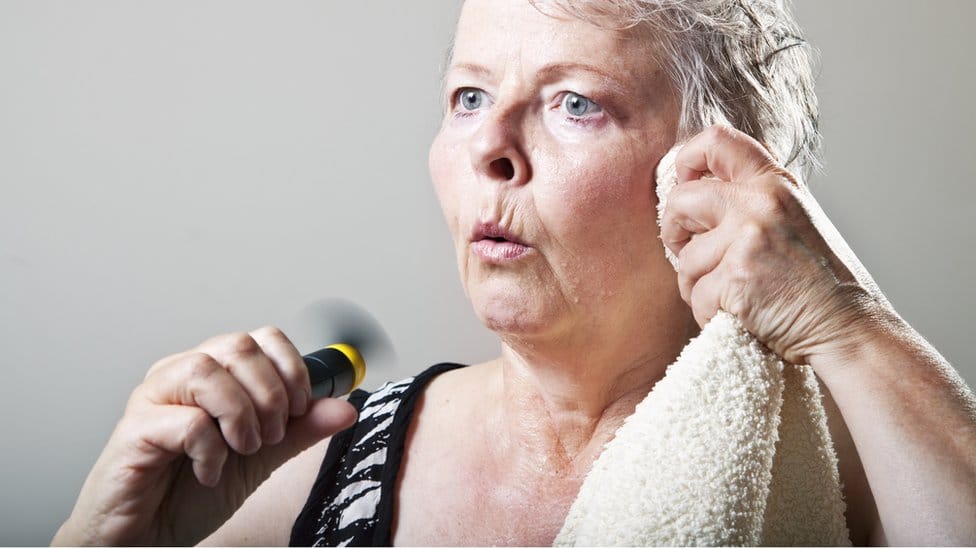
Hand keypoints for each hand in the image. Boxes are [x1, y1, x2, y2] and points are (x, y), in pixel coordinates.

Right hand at [52, 326, 357, 545]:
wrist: (147, 536)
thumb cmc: (193, 491)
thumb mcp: (263, 458)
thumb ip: (301, 430)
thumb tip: (346, 406)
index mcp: (215, 373)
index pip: (262, 338)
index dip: (291, 368)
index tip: (301, 407)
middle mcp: (181, 374)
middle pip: (238, 345)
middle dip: (270, 393)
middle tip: (272, 435)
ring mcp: (153, 397)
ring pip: (207, 370)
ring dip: (241, 414)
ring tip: (244, 449)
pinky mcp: (134, 429)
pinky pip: (186, 421)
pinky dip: (212, 450)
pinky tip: (211, 472)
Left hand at [660, 125, 885, 364]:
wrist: (848, 327)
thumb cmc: (819, 282)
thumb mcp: (793, 218)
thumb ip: (753, 199)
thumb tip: (697, 189)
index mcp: (775, 182)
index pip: (717, 140)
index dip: (687, 159)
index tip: (684, 185)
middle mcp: (760, 203)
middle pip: (681, 199)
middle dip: (674, 230)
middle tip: (688, 252)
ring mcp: (748, 239)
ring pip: (685, 259)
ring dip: (696, 285)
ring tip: (730, 295)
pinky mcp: (737, 278)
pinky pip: (696, 296)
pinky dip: (708, 313)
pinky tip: (738, 315)